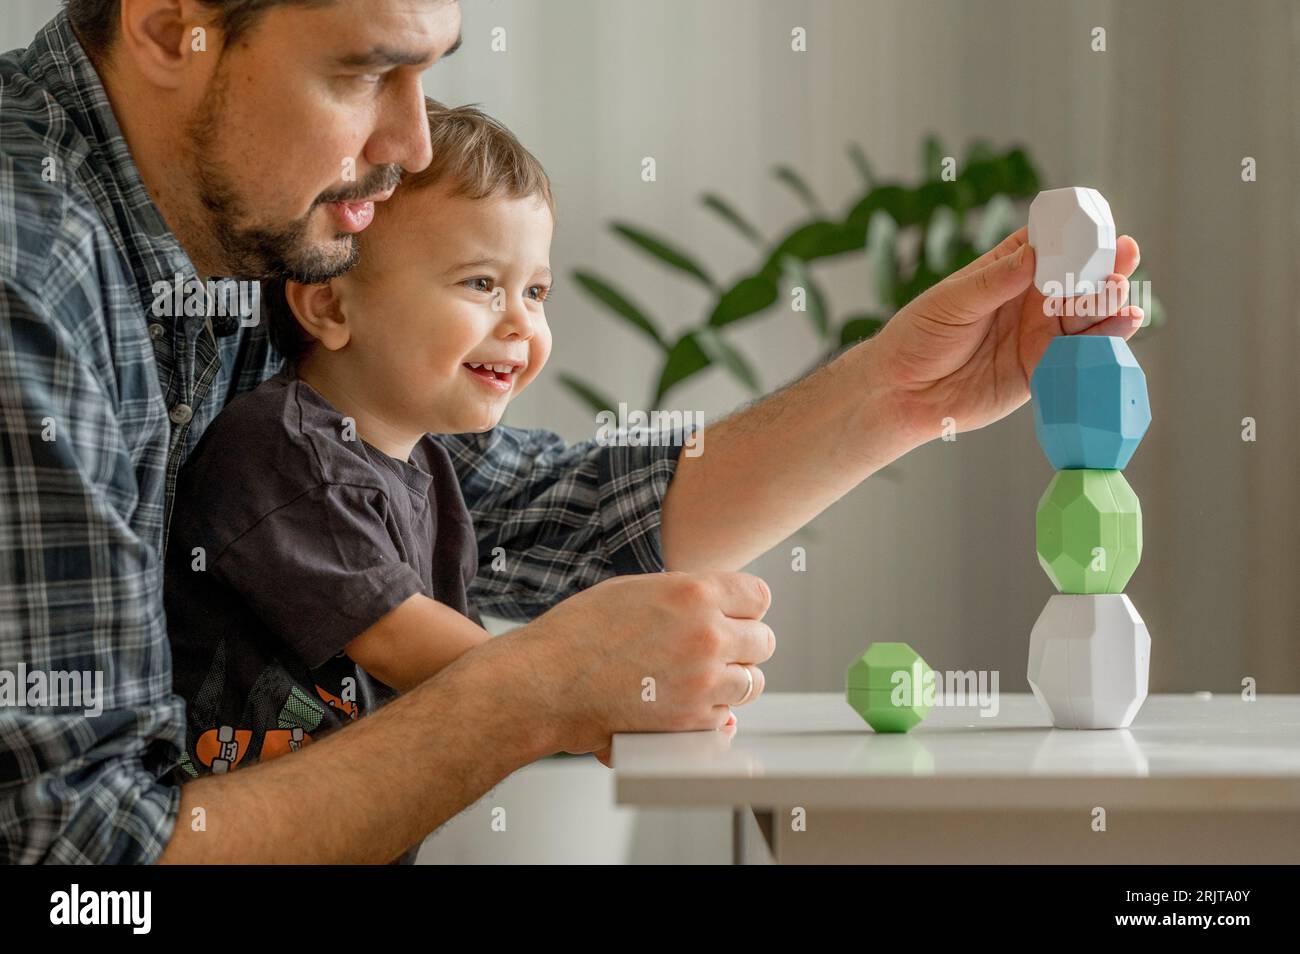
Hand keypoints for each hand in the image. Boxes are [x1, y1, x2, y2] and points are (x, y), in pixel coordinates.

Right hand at [509, 570, 773, 758]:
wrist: (546, 683)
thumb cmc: (579, 633)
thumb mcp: (636, 591)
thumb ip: (684, 598)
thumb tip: (718, 610)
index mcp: (694, 593)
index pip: (758, 596)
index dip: (745, 608)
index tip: (733, 616)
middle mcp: (707, 634)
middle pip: (764, 640)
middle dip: (743, 645)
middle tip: (715, 651)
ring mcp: (704, 680)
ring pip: (753, 682)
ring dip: (732, 681)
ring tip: (699, 679)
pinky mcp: (693, 720)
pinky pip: (727, 716)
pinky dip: (711, 712)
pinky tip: (681, 702)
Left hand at [867, 227, 1143, 442]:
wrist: (902, 392)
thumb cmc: (918, 337)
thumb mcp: (953, 302)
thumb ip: (996, 282)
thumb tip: (1035, 255)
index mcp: (1007, 273)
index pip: (1049, 245)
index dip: (1076, 234)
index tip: (1100, 225)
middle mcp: (1029, 301)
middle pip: (1077, 279)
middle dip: (1103, 266)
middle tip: (1124, 255)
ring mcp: (1038, 335)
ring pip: (1085, 314)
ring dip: (1108, 301)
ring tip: (1122, 291)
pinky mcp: (1042, 370)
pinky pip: (1079, 355)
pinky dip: (1105, 341)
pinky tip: (1125, 324)